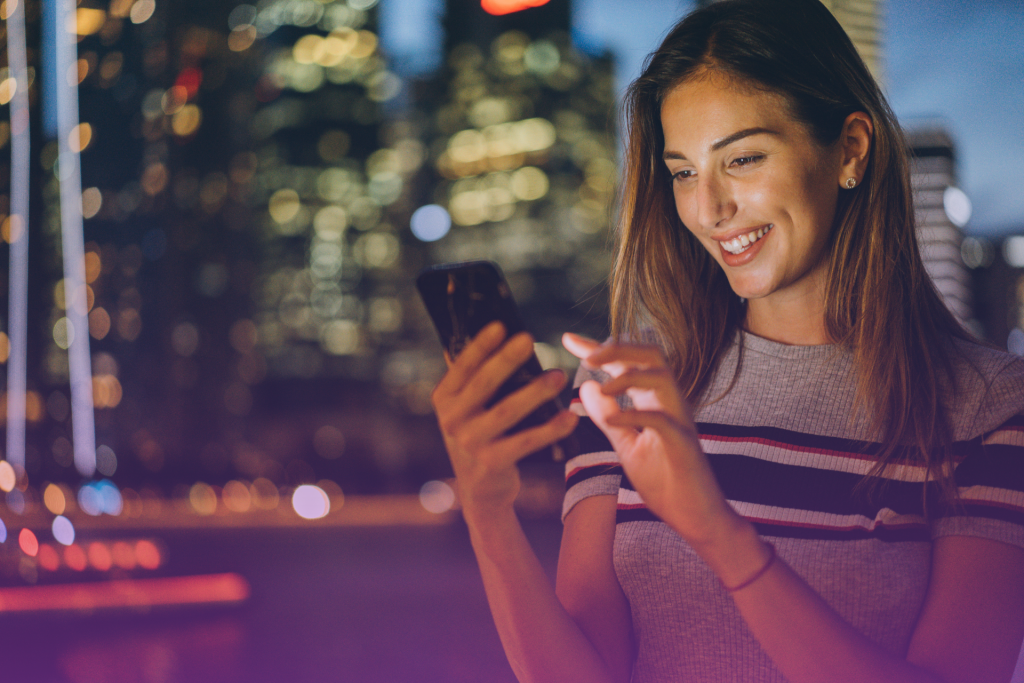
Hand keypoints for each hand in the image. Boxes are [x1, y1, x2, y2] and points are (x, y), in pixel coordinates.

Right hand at [432, 322, 578, 513]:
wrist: (481, 490)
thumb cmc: (482, 435)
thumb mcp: (469, 407)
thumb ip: (475, 377)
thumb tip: (489, 331)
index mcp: (445, 398)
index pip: (463, 365)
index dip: (481, 345)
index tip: (500, 324)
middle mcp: (452, 420)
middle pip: (484, 383)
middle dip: (506, 359)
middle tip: (528, 339)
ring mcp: (470, 443)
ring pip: (507, 411)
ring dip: (535, 392)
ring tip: (558, 376)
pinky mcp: (491, 463)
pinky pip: (526, 442)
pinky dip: (550, 430)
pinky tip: (569, 418)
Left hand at [562, 333, 747, 551]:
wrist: (695, 518)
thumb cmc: (666, 481)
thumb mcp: (627, 445)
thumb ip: (609, 417)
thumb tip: (587, 386)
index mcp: (654, 401)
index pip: (628, 362)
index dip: (598, 348)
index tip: (568, 339)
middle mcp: (670, 403)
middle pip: (651, 355)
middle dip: (619, 348)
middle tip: (587, 355)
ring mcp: (679, 421)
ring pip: (662, 377)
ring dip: (629, 375)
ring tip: (600, 383)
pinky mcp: (684, 444)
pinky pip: (662, 419)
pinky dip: (635, 413)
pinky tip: (612, 418)